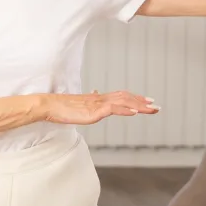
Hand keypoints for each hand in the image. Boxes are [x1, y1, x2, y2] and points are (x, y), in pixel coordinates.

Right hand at [43, 90, 158, 125]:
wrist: (49, 105)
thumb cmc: (61, 107)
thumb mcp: (78, 105)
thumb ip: (89, 101)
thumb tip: (95, 93)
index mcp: (97, 98)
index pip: (120, 96)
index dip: (134, 98)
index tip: (146, 102)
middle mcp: (100, 99)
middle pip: (126, 97)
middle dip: (142, 102)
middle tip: (156, 106)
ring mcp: (97, 104)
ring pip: (123, 102)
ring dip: (139, 105)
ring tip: (152, 109)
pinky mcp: (93, 110)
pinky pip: (112, 109)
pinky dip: (125, 109)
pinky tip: (135, 112)